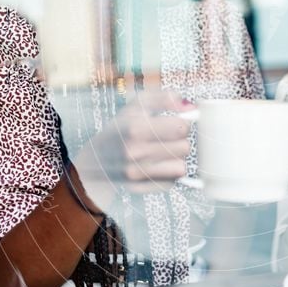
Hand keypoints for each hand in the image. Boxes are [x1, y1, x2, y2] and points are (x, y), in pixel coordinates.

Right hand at [74, 90, 193, 194]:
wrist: (97, 159)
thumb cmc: (123, 127)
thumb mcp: (138, 105)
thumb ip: (164, 98)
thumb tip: (190, 107)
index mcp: (135, 128)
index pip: (181, 127)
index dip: (182, 123)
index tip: (174, 122)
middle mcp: (134, 152)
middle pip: (184, 147)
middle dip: (179, 141)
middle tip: (167, 138)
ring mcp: (136, 173)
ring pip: (181, 167)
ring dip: (175, 159)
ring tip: (162, 152)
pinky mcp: (141, 188)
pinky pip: (172, 181)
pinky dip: (167, 173)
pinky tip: (156, 166)